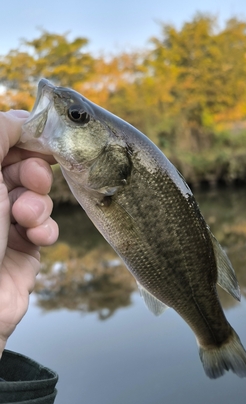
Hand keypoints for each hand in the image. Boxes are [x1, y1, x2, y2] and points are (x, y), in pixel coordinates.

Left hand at [0, 110, 57, 354]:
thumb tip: (22, 117)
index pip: (2, 143)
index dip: (22, 138)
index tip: (41, 139)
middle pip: (23, 168)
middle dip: (33, 173)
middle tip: (31, 180)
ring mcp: (4, 223)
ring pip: (39, 197)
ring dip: (39, 204)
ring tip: (25, 218)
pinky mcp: (24, 248)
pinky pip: (46, 227)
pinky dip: (45, 229)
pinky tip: (35, 238)